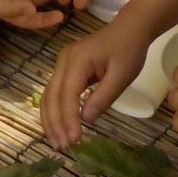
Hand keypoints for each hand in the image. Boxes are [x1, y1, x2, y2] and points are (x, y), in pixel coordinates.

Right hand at [42, 19, 151, 147]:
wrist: (129, 29)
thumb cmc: (129, 50)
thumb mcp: (122, 75)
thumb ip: (104, 96)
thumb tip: (86, 120)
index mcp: (77, 60)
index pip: (67, 94)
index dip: (68, 118)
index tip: (73, 139)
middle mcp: (63, 61)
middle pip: (51, 96)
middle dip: (55, 123)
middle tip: (62, 147)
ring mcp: (62, 65)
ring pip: (48, 96)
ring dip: (51, 120)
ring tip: (58, 143)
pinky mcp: (66, 70)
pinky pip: (55, 93)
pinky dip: (56, 112)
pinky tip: (59, 128)